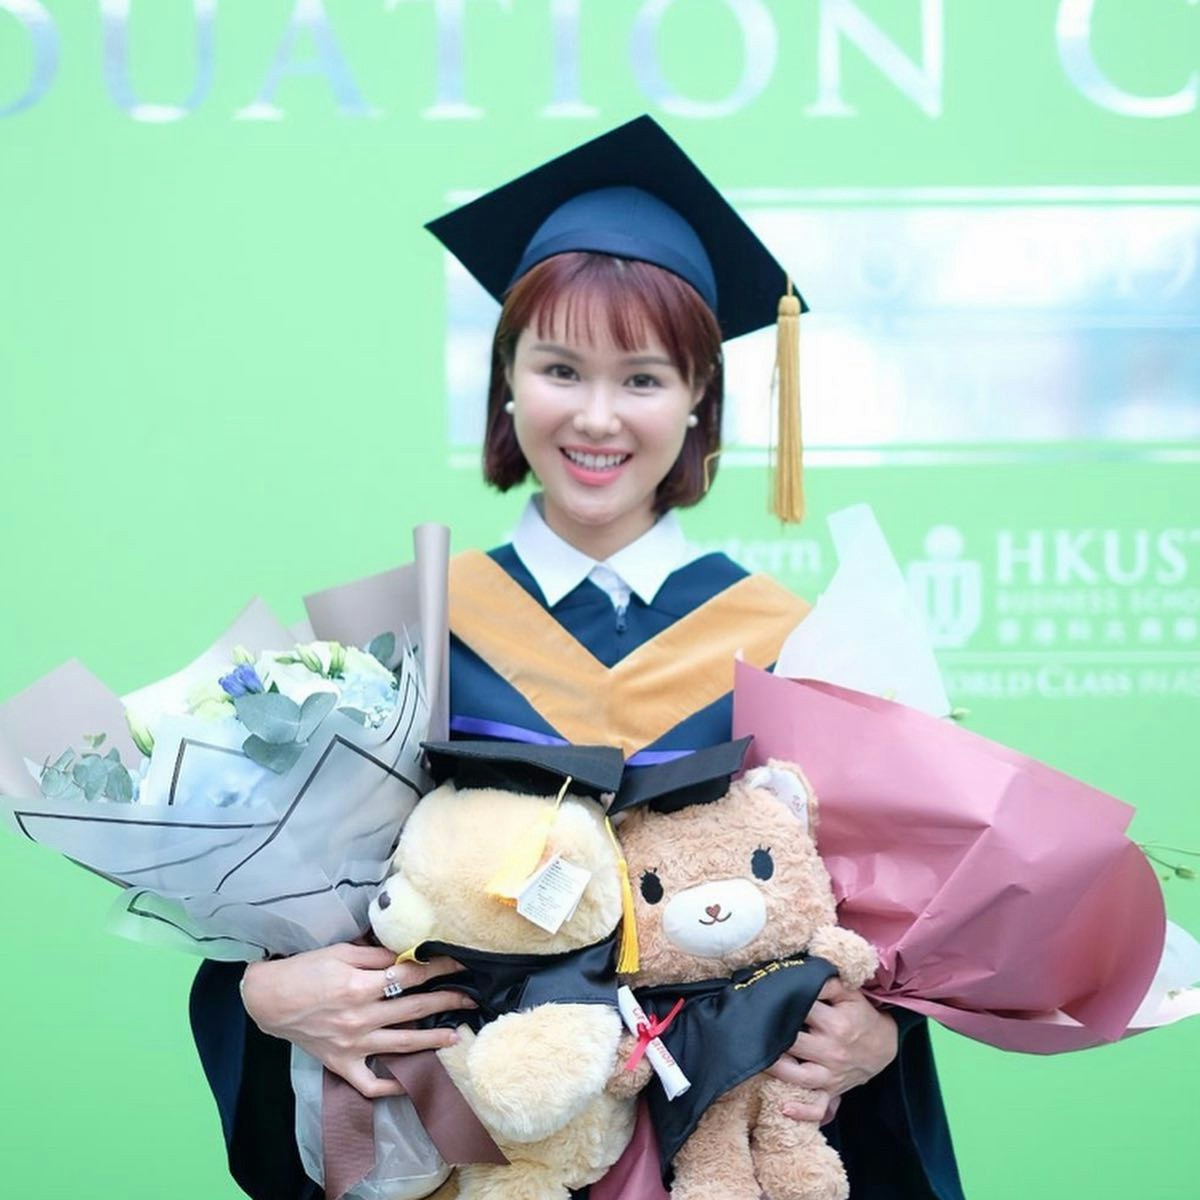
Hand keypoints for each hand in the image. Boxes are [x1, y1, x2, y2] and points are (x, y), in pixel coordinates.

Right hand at [240, 943, 475, 1098]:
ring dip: (433, 1041)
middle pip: (414, 1009)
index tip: (459, 965)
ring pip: (402, 1045)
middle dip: (447, 1001)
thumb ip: (376, 955)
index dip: (438, 969)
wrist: (268, 999)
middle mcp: (361, 1017)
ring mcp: (352, 1045)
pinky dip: (391, 1086)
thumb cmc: (305, 969)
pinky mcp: (341, 1064)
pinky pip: (370, 1083)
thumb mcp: (342, 951)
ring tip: (456, 1035)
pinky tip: (412, 1081)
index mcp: (361, 986)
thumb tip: (407, 955)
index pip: (411, 976)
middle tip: (471, 998)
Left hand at [765, 978, 897, 1122]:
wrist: (884, 1045)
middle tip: (751, 1025)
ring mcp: (831, 1075)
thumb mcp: (849, 993)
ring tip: (756, 1056)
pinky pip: (817, 1107)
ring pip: (796, 1076)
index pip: (801, 1009)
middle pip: (792, 1043)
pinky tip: (782, 1107)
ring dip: (775, 1068)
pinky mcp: (831, 1091)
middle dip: (772, 1034)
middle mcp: (832, 1051)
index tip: (765, 996)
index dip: (782, 1001)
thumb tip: (801, 973)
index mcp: (836, 1023)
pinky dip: (802, 1112)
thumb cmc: (860, 1015)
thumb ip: (826, 982)